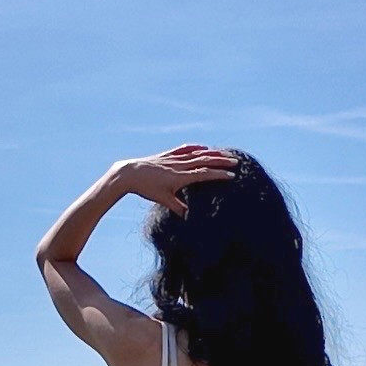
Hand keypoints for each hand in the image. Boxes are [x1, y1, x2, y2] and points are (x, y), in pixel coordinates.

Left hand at [116, 144, 237, 214]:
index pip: (203, 174)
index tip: (232, 176)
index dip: (218, 174)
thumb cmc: (146, 188)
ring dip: (213, 153)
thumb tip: (190, 217)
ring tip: (226, 154)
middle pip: (204, 160)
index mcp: (179, 177)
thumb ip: (178, 207)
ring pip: (197, 153)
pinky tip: (203, 148)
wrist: (129, 173)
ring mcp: (173, 158)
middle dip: (221, 161)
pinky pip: (185, 149)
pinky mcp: (167, 155)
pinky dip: (196, 148)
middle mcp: (179, 165)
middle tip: (236, 162)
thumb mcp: (163, 200)